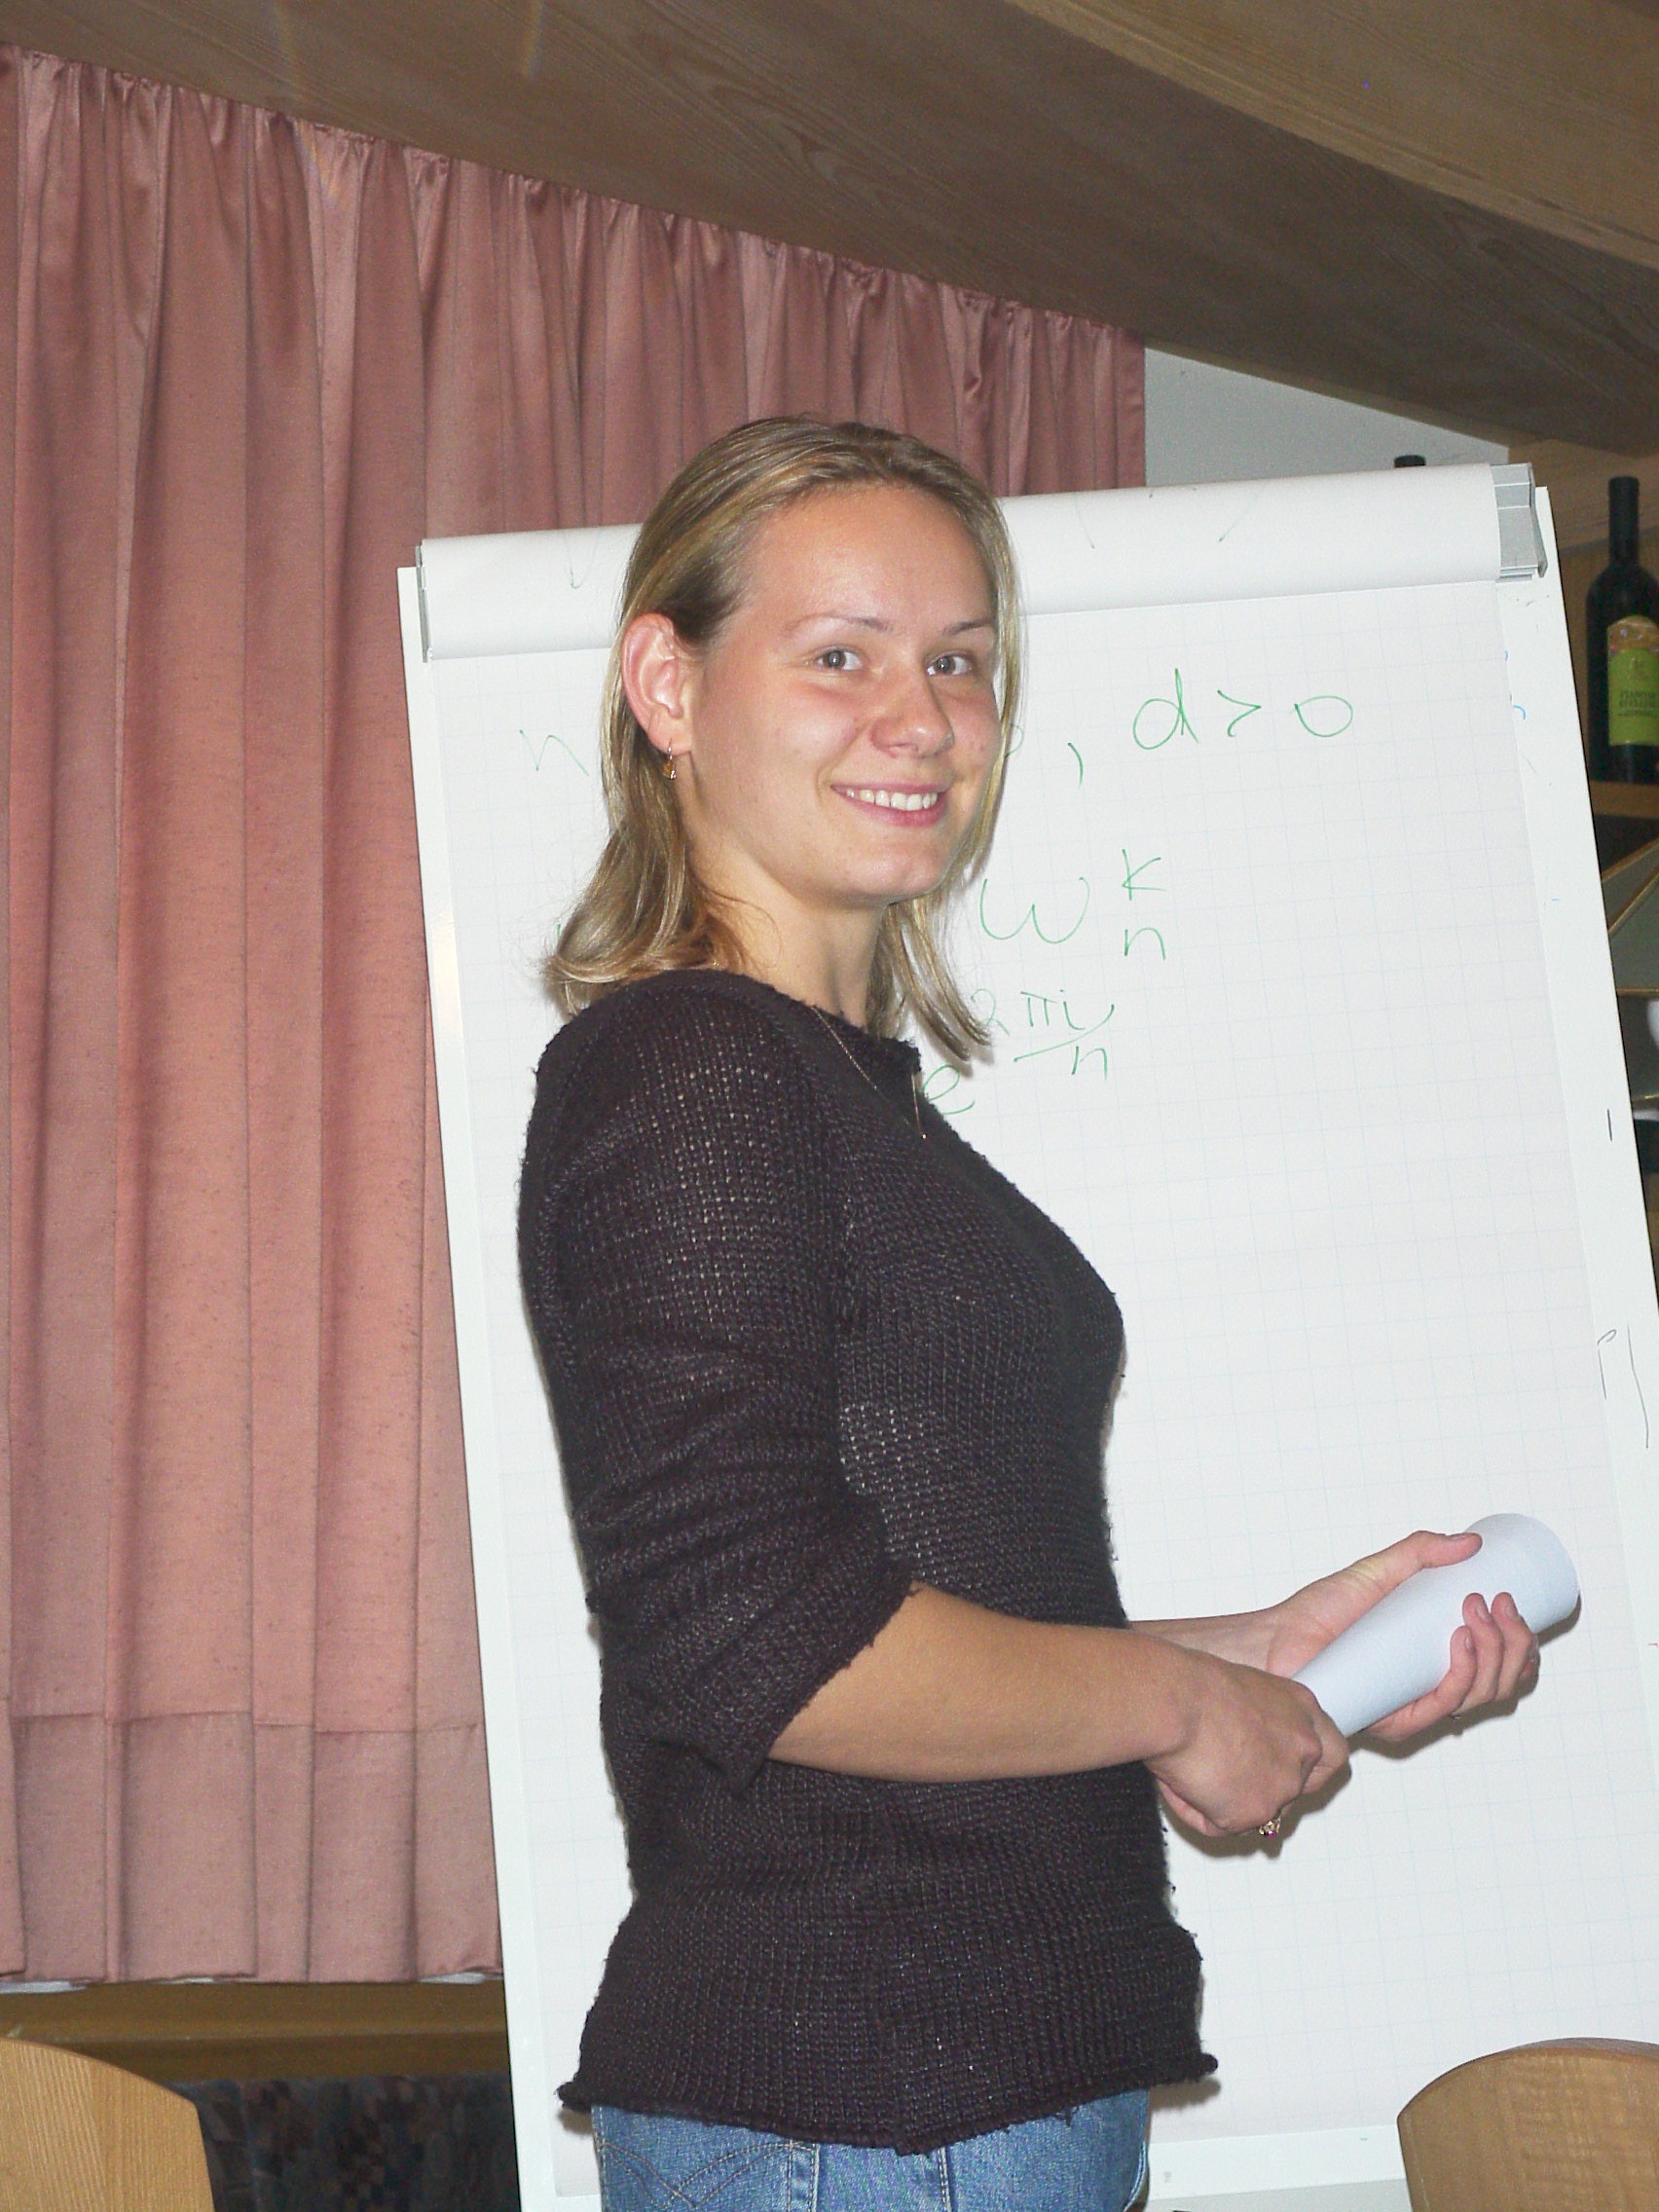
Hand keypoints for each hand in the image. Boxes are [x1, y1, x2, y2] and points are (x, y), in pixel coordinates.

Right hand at [1149, 1648, 1348, 1837]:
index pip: (1331, 1752)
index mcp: (1302, 1708)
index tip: (1287, 1771)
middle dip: (1264, 1793)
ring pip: (1254, 1811)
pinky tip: (1181, 1780)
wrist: (1174, 1702)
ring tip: (1189, 1766)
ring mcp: (1284, 1784)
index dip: (1308, 1769)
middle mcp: (1304, 1747)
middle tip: (1228, 1781)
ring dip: (1223, 1800)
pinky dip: (1195, 1810)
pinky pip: (1218, 1825)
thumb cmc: (1190, 1685)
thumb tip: (1240, 1744)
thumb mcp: (1240, 1691)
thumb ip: (1258, 1723)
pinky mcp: (1256, 1813)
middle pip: (1297, 1791)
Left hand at [1258, 1529, 1538, 1742]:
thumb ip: (1420, 1552)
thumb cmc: (1317, 1615)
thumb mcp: (1377, 1572)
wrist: (1274, 1640)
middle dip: (1512, 1642)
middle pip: (1499, 1682)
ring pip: (1480, 1695)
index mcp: (1435, 1662)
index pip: (1498, 1666)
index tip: (1513, 1603)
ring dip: (1492, 1651)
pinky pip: (1442, 1706)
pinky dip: (1462, 1674)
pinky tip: (1460, 1641)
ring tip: (1474, 1611)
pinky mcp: (1395, 1720)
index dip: (1520, 1644)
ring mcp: (1415, 1707)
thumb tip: (1472, 1542)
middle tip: (1497, 1602)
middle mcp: (1430, 1690)